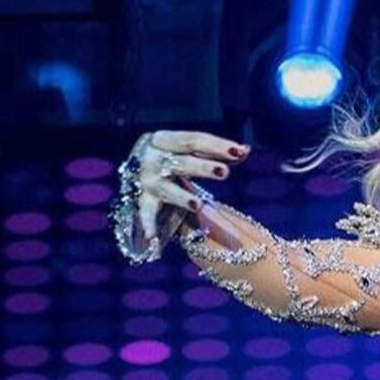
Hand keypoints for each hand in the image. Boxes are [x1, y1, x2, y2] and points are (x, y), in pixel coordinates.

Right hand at [125, 130, 249, 240]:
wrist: (134, 173)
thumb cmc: (172, 159)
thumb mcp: (190, 153)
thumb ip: (216, 152)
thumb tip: (245, 149)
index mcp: (165, 140)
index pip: (193, 140)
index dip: (216, 145)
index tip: (239, 151)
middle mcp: (152, 158)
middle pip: (181, 162)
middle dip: (203, 167)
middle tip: (225, 172)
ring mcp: (146, 181)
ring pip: (166, 189)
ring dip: (181, 197)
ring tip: (198, 205)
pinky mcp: (142, 201)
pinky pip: (146, 214)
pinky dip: (148, 225)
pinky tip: (153, 239)